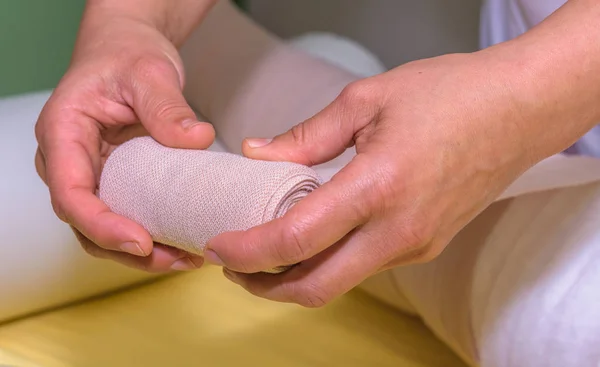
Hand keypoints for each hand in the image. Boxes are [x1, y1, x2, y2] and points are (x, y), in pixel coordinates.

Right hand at [35, 17, 213, 271]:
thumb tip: (197, 140)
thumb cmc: (127, 56)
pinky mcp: (113, 182)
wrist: (126, 52)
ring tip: (188, 258)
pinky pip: (125, 217)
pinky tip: (184, 242)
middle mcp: (69, 161)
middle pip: (85, 223)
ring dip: (143, 253)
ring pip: (103, 231)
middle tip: (178, 259)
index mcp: (63, 133)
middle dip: (129, 250)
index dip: (101, 225)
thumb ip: (167, 106)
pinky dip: (152, 235)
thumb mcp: (150, 72)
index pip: (70, 192)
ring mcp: (90, 175)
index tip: (141, 242)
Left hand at [204, 52, 541, 305]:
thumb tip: (258, 154)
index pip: (296, 239)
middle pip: (315, 286)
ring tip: (265, 252)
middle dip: (264, 285)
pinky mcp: (425, 246)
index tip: (219, 246)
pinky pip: (365, 266)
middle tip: (233, 266)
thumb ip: (306, 136)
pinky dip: (329, 261)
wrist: (519, 111)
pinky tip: (313, 237)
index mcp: (378, 187)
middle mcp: (398, 231)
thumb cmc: (451, 95)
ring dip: (295, 275)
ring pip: (340, 282)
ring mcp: (415, 245)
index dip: (247, 250)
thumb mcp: (368, 100)